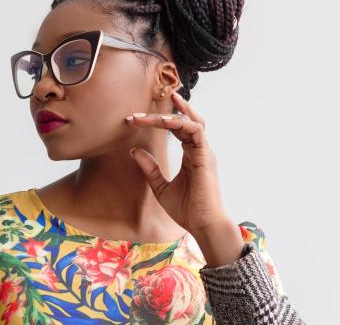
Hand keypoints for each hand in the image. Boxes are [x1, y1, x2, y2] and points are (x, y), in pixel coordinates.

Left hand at [126, 92, 228, 236]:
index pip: (176, 128)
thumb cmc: (186, 209)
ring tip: (146, 117)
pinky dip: (180, 123)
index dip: (157, 121)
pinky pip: (196, 131)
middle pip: (183, 120)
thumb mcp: (160, 187)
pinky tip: (163, 122)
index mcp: (191, 154)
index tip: (134, 120)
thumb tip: (133, 150)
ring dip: (168, 116)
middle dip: (159, 114)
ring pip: (190, 122)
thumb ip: (150, 169)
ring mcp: (204, 151)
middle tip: (135, 115)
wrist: (202, 225)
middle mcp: (199, 149)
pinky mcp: (205, 156)